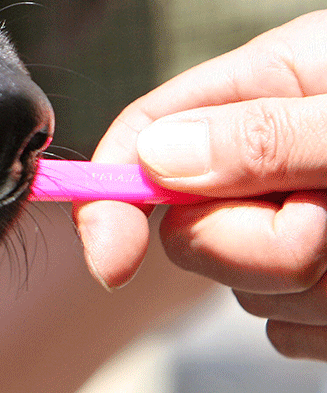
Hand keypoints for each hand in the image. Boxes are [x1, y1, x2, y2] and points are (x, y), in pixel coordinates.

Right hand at [74, 10, 326, 359]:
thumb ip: (264, 134)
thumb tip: (157, 159)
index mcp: (268, 85)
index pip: (148, 131)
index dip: (110, 194)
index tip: (110, 261)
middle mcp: (271, 155)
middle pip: (192, 228)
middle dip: (255, 246)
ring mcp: (298, 222)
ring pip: (247, 287)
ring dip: (312, 286)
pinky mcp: (326, 286)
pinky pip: (293, 331)